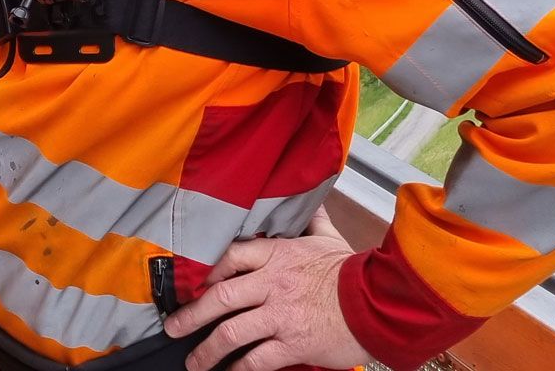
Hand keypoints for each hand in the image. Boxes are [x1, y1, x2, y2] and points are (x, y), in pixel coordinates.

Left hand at [162, 211, 369, 370]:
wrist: (381, 303)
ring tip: (194, 362)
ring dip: (207, 350)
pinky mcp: (292, 344)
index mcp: (279, 256)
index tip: (192, 283)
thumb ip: (312, 221)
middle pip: (220, 297)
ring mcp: (280, 316)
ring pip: (231, 333)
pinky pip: (256, 360)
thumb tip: (309, 200)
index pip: (230, 256)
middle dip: (191, 315)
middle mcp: (273, 284)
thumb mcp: (329, 240)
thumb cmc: (353, 272)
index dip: (206, 270)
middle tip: (173, 327)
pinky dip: (238, 370)